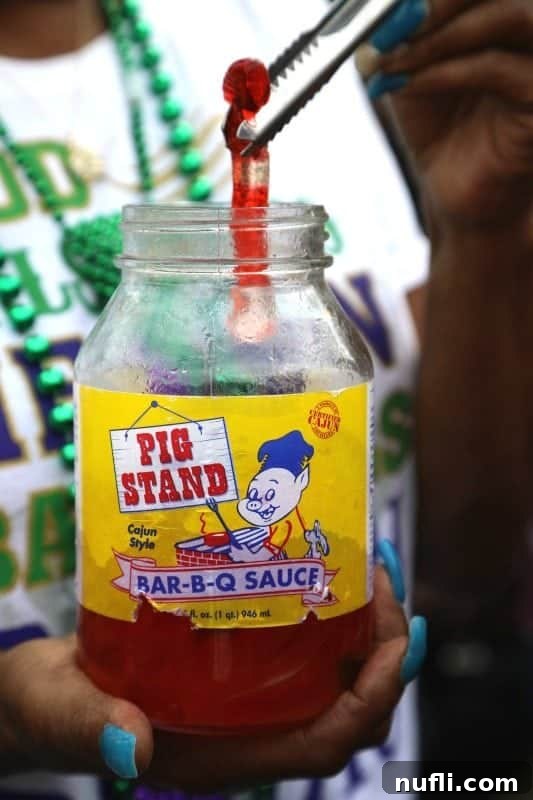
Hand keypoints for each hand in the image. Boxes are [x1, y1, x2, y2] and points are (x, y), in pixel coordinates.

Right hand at [0, 568, 414, 792]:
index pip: (322, 743)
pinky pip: (299, 643)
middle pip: (346, 704)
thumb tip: (128, 747)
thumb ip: (92, 729)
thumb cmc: (55, 708)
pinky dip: (321, 605)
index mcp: (224, 754)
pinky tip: (316, 559)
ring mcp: (246, 694)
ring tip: (365, 560)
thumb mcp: (66, 712)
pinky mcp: (234, 660)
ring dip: (361, 622)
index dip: (369, 700)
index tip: (393, 645)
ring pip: (332, 672)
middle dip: (382, 650)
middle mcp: (249, 726)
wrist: (48, 689)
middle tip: (384, 579)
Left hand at [366, 0, 532, 232]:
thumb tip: (385, 8)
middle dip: (440, 3)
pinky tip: (409, 85)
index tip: (386, 8)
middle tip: (393, 23)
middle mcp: (531, 31)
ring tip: (396, 59)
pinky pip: (499, 70)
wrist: (454, 190)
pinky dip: (448, 72)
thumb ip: (405, 32)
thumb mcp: (414, 67)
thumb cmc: (440, 127)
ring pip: (511, 17)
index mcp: (504, 15)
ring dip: (443, 35)